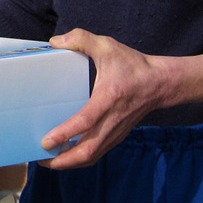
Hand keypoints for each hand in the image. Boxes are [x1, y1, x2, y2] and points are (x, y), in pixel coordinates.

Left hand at [40, 29, 202, 168]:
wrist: (161, 83)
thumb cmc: (133, 65)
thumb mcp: (107, 46)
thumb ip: (80, 38)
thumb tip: (55, 41)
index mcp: (108, 99)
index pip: (85, 122)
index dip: (65, 134)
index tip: (46, 142)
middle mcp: (113, 120)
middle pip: (88, 151)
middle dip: (63, 161)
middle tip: (41, 160)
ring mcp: (117, 131)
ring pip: (93, 156)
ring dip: (70, 163)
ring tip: (49, 161)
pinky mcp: (118, 135)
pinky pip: (98, 152)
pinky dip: (81, 158)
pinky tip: (67, 154)